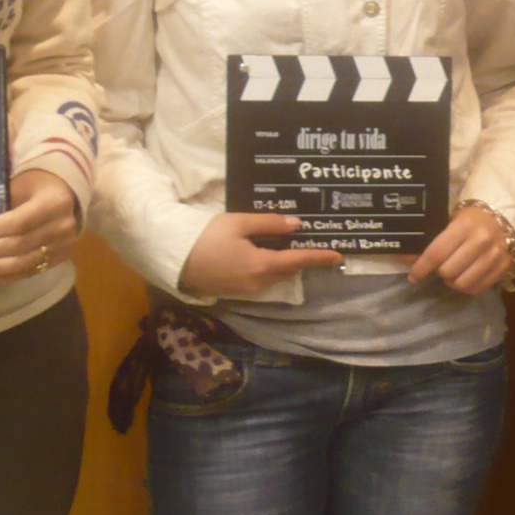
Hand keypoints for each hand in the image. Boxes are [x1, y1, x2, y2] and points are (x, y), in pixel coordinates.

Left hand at [0, 171, 82, 281]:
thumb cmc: (38, 187)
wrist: (67, 198)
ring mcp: (63, 247)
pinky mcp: (57, 261)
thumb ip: (3, 202)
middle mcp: (63, 227)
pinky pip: (29, 273)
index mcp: (55, 203)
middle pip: (22, 244)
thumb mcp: (22, 185)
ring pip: (24, 263)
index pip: (22, 221)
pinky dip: (5, 277)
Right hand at [179, 213, 344, 298]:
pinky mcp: (237, 291)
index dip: (319, 258)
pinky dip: (272, 268)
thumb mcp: (239, 223)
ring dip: (287, 265)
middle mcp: (259, 282)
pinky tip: (270, 254)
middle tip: (317, 246)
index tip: (337, 256)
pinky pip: (263, 280)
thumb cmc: (207, 237)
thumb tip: (296, 225)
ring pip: (276, 276)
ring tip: (296, 248)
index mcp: (262, 265)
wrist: (176, 259)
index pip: (298, 261)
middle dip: (303, 260)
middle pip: (288, 271)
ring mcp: (247, 290)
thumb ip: (269, 224)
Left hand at [409, 204, 514, 295]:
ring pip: (462, 284)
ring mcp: (495, 255)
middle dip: (439, 272)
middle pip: (448, 271)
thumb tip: (406, 258)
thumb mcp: (450, 222)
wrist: (504, 217)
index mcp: (465, 225)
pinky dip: (467, 287)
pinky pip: (478, 288)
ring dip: (453, 281)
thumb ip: (431, 241)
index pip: (437, 253)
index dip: (421, 267)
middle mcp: (482, 240)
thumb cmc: (471, 219)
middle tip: (440, 267)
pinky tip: (465, 277)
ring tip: (454, 273)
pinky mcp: (504, 268)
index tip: (413, 276)